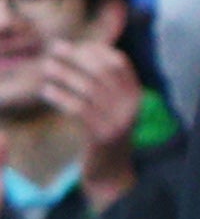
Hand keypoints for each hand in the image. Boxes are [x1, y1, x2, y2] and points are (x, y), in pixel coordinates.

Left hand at [41, 41, 140, 209]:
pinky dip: (60, 96)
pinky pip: (78, 109)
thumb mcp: (111, 106)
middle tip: (53, 49)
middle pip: (103, 71)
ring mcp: (118, 121)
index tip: (75, 46)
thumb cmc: (103, 133)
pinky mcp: (102, 135)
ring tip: (45, 66)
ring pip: (88, 88)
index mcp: (135, 95)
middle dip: (76, 56)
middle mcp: (131, 106)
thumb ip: (103, 83)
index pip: (120, 62)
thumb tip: (76, 52)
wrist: (110, 172)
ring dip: (63, 73)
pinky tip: (47, 90)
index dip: (96, 50)